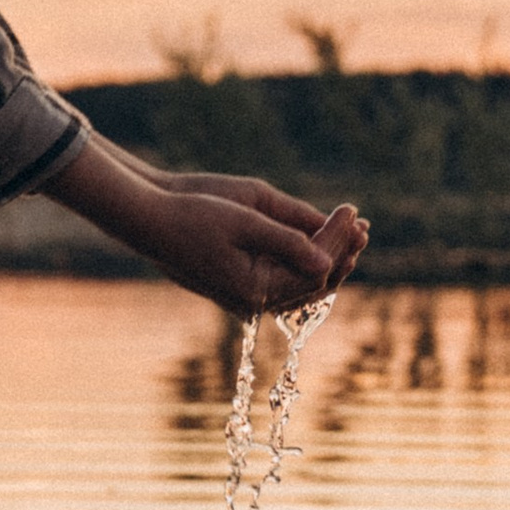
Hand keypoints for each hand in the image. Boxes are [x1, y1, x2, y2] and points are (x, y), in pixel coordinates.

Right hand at [138, 187, 364, 319]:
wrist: (147, 220)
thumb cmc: (191, 215)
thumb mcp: (244, 221)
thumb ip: (288, 241)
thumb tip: (327, 261)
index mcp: (255, 290)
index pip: (315, 268)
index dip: (338, 238)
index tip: (352, 209)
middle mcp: (253, 301)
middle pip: (314, 282)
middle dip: (340, 252)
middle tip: (361, 224)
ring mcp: (245, 296)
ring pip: (301, 284)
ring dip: (326, 257)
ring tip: (349, 232)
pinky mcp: (239, 286)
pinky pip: (283, 280)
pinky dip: (303, 261)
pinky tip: (317, 241)